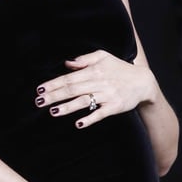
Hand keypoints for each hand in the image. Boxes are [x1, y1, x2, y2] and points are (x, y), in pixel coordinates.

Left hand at [35, 50, 155, 127]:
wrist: (143, 81)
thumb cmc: (120, 68)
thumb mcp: (103, 56)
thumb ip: (85, 59)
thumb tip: (67, 64)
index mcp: (94, 70)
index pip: (69, 77)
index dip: (53, 84)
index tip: (39, 89)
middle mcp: (99, 82)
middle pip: (73, 89)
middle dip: (54, 95)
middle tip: (39, 102)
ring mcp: (107, 95)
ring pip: (84, 101)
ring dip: (67, 107)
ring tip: (53, 111)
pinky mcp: (115, 107)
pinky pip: (100, 114)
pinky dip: (89, 119)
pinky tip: (78, 124)